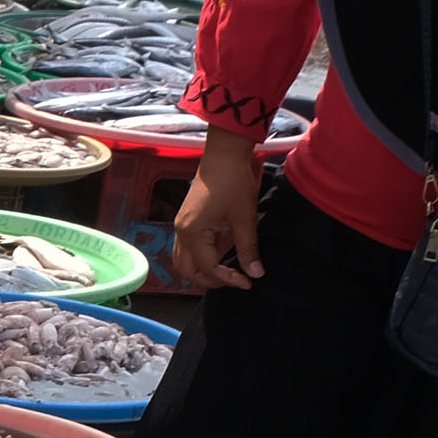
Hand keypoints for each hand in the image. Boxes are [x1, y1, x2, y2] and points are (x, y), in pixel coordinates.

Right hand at [165, 133, 268, 288]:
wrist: (224, 155)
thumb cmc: (233, 182)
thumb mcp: (244, 218)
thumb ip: (248, 248)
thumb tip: (255, 273)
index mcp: (192, 233)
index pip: (207, 268)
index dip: (228, 279)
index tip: (248, 281)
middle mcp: (181, 232)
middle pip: (188, 271)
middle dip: (211, 281)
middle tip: (236, 280)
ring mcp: (182, 226)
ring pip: (184, 261)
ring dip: (202, 271)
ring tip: (227, 272)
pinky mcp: (187, 221)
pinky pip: (188, 249)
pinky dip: (201, 258)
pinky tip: (221, 255)